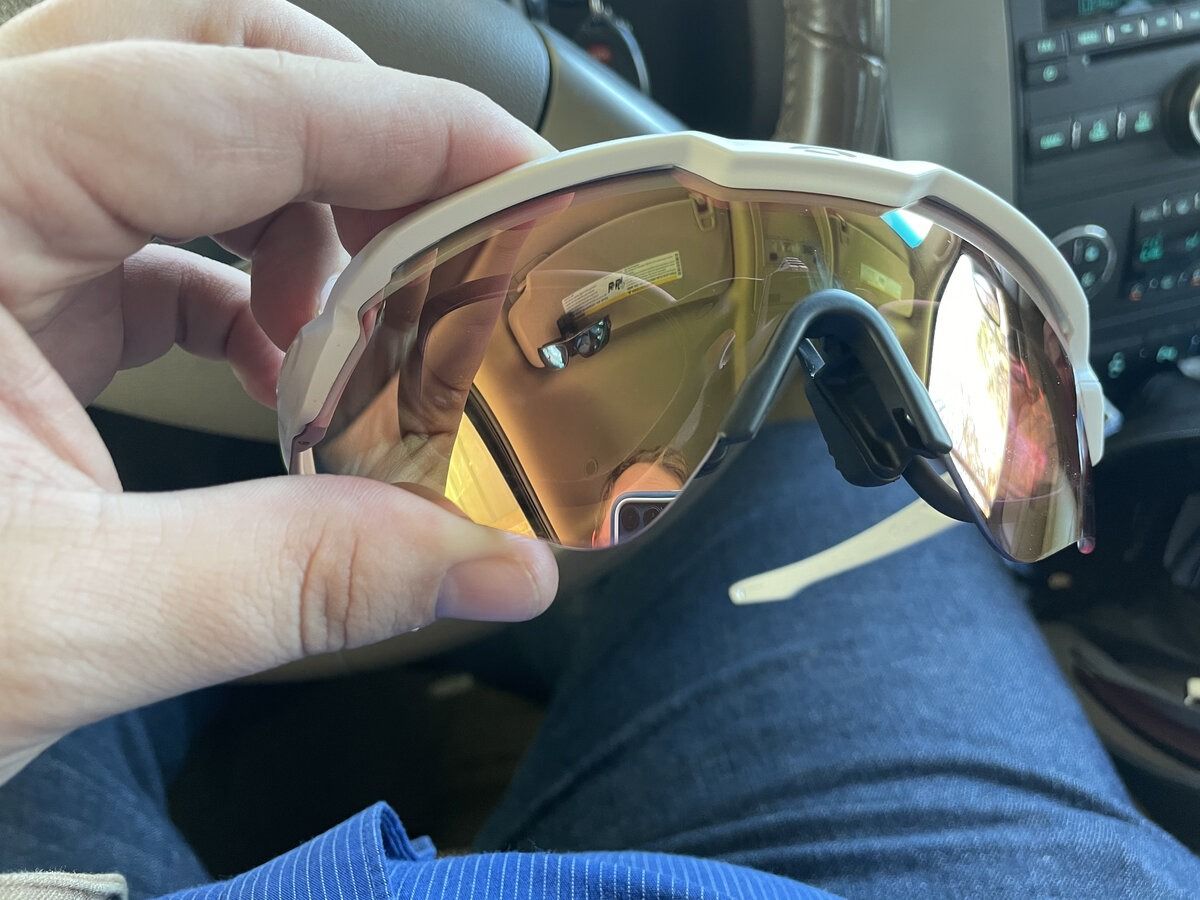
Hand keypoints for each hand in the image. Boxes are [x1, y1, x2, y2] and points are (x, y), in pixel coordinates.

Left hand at [0, 0, 557, 783]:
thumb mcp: (58, 624)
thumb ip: (299, 582)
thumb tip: (495, 567)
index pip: (226, 90)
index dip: (405, 127)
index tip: (525, 182)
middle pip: (198, 40)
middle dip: (351, 125)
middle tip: (447, 229)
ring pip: (175, 111)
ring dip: (300, 194)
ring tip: (358, 314)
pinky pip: (146, 216)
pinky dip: (245, 272)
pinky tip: (284, 359)